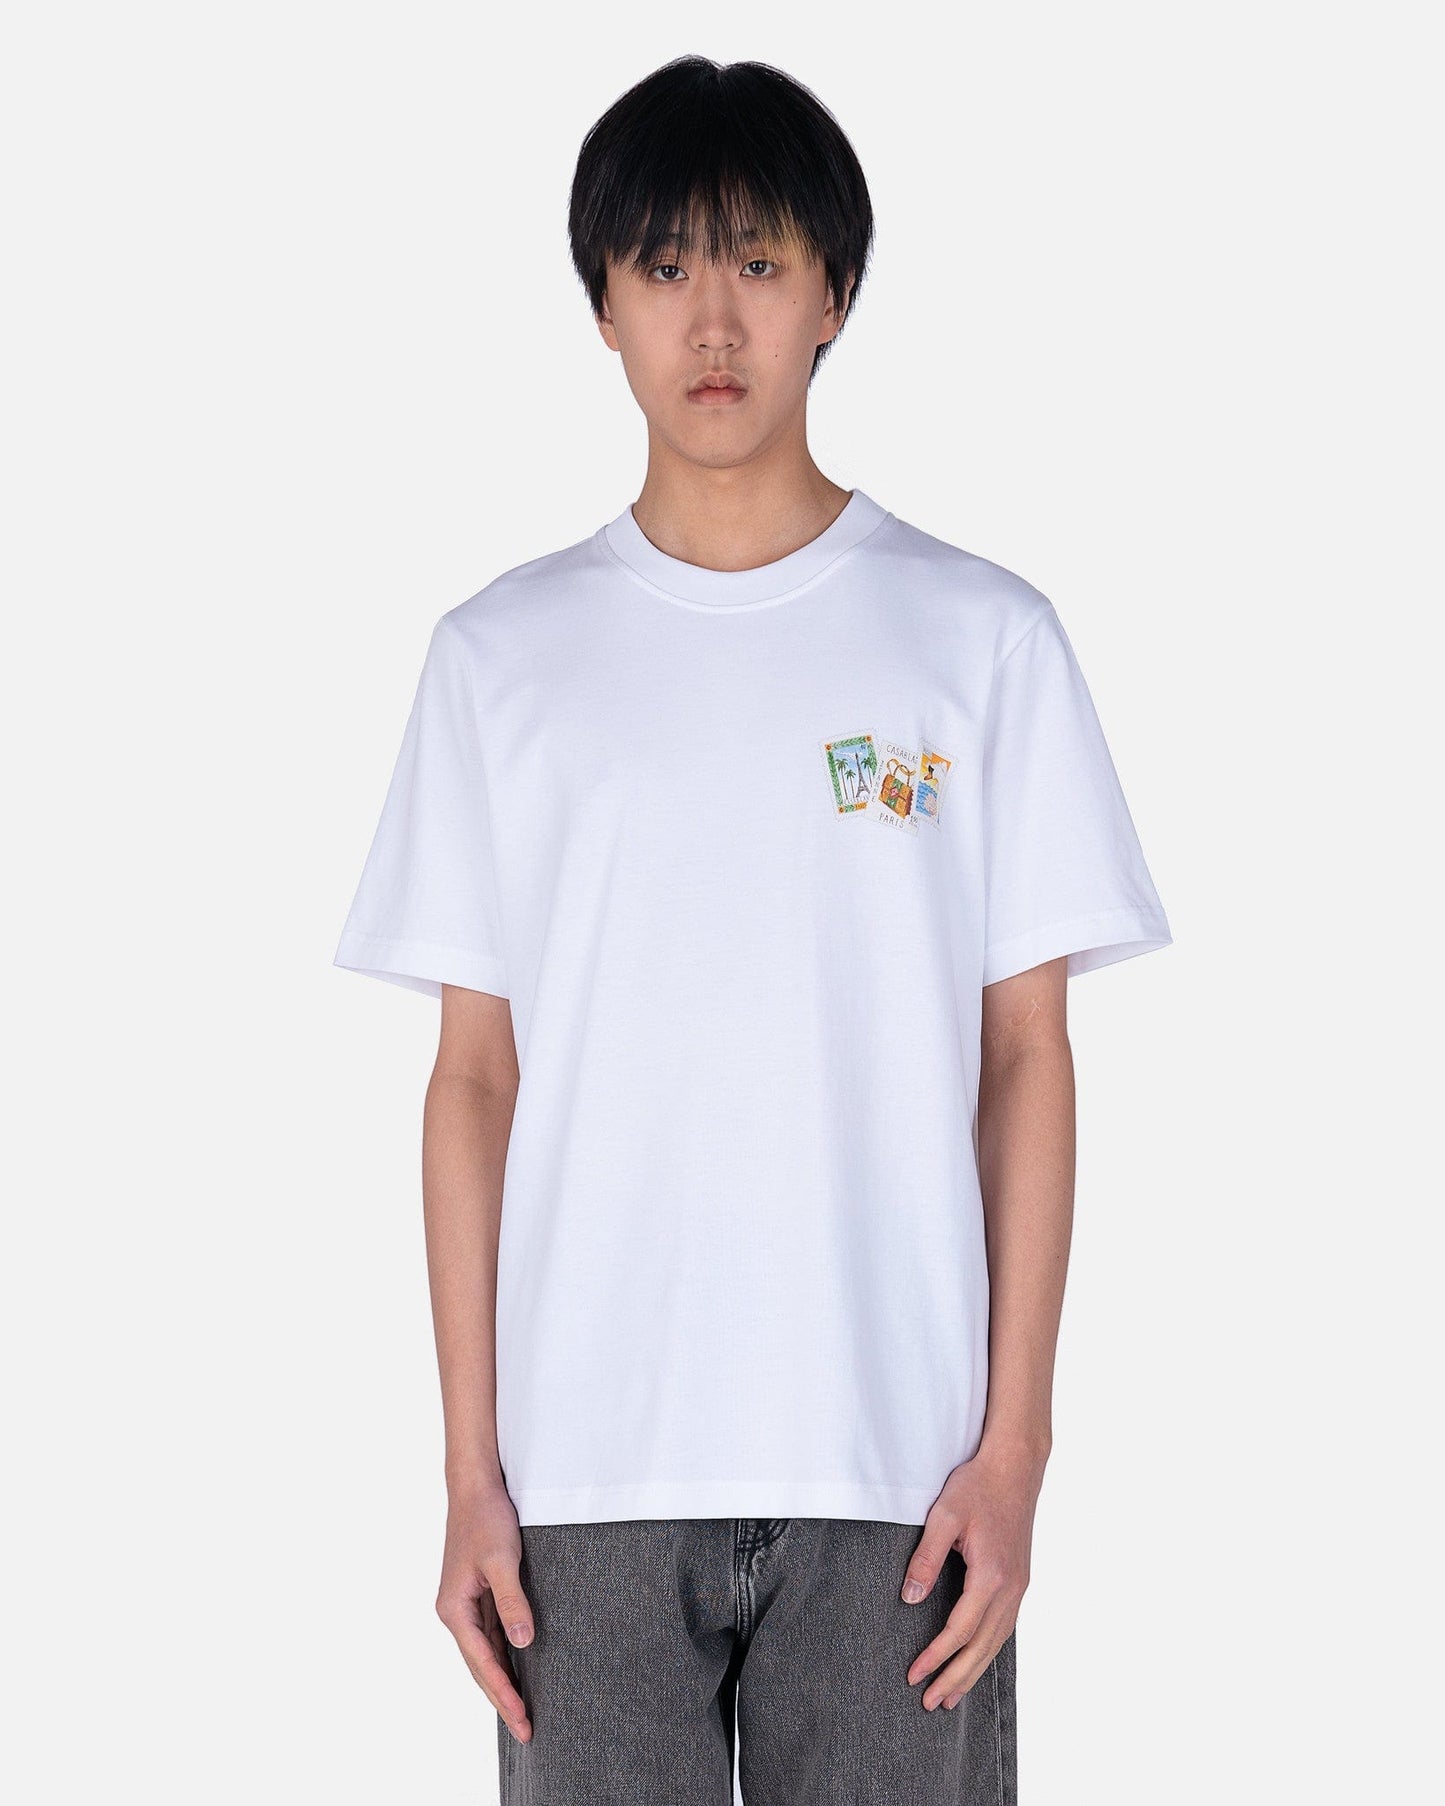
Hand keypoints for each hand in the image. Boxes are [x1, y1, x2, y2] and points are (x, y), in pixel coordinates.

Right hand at [434, 1477, 535, 1741]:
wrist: (475, 1485)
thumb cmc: (486, 1518)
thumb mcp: (503, 1559)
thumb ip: (512, 1601)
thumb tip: (522, 1644)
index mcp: (454, 1609)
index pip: (483, 1663)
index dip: (504, 1694)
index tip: (523, 1720)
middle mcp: (455, 1611)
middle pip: (480, 1665)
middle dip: (502, 1698)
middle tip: (527, 1729)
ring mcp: (464, 1603)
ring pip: (485, 1652)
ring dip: (502, 1680)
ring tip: (523, 1710)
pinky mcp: (476, 1593)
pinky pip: (490, 1634)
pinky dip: (503, 1655)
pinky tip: (518, 1669)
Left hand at [901, 1441, 1044, 1709]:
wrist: (1016, 1466)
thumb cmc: (978, 1486)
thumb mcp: (944, 1516)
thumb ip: (925, 1559)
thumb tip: (909, 1600)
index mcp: (992, 1575)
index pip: (960, 1630)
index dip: (936, 1656)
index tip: (915, 1675)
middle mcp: (1011, 1587)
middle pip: (982, 1647)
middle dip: (957, 1678)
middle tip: (932, 1704)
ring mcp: (1020, 1585)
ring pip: (997, 1641)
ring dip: (974, 1670)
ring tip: (953, 1695)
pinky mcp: (1020, 1579)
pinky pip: (1005, 1626)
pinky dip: (989, 1649)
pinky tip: (977, 1658)